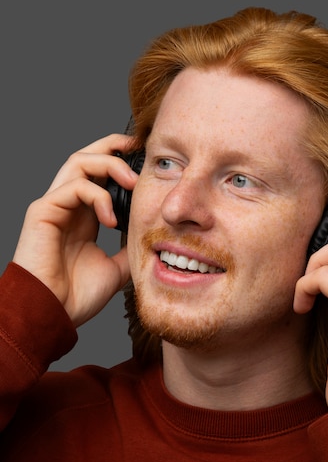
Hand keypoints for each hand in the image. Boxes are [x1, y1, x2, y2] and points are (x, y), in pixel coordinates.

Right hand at [13, 134, 138, 326]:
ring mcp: (54, 206)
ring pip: (78, 162)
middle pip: (86, 157)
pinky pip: (72, 187)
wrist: (52, 314)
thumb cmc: (77, 295)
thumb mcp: (116, 268)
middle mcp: (68, 206)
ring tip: (132, 182)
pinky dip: (97, 196)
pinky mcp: (42, 212)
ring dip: (109, 165)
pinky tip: (111, 219)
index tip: (146, 161)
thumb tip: (151, 239)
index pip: (99, 174)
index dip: (120, 161)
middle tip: (138, 150)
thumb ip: (129, 249)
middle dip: (112, 146)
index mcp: (83, 216)